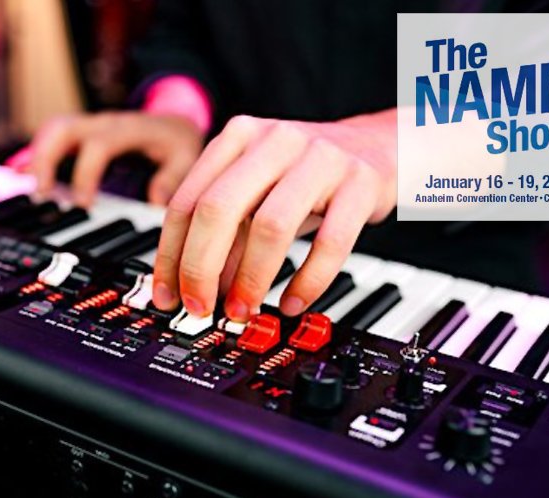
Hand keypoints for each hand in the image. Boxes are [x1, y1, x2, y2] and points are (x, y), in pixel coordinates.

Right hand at [7, 112, 203, 206]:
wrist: (174, 119)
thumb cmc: (177, 142)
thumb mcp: (186, 157)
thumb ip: (173, 178)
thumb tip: (154, 203)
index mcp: (127, 129)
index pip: (98, 145)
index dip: (86, 173)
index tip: (82, 204)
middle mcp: (102, 123)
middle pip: (63, 129)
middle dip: (46, 160)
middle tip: (42, 195)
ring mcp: (88, 126)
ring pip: (52, 130)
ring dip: (36, 157)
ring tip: (30, 190)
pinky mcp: (80, 134)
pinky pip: (50, 138)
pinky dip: (34, 155)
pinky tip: (19, 176)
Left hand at [151, 111, 397, 320]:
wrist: (381, 145)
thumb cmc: (308, 173)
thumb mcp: (259, 188)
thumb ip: (227, 231)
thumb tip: (194, 287)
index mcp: (238, 137)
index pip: (188, 201)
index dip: (171, 255)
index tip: (167, 295)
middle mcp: (274, 141)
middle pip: (218, 209)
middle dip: (200, 268)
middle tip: (199, 307)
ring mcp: (320, 159)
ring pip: (270, 227)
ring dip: (250, 280)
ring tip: (243, 310)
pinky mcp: (360, 183)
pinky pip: (330, 243)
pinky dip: (308, 282)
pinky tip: (293, 303)